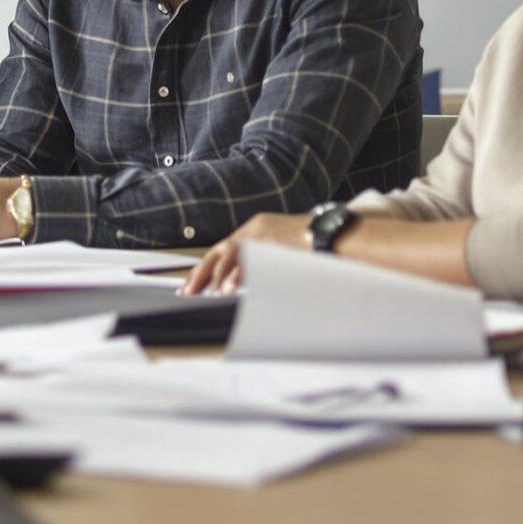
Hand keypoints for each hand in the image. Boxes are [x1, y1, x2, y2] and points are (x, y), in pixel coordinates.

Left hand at [179, 213, 310, 293]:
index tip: (191, 288)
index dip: (204, 271)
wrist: (336, 234)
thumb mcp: (280, 259)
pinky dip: (235, 274)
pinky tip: (227, 288)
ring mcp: (260, 230)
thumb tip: (243, 289)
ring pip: (228, 253)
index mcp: (253, 233)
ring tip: (209, 294)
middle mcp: (252, 229)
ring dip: (217, 275)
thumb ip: (261, 267)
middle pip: (216, 252)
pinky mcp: (268, 235)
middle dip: (199, 274)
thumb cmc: (313, 250)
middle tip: (186, 293)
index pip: (221, 253)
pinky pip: (246, 256)